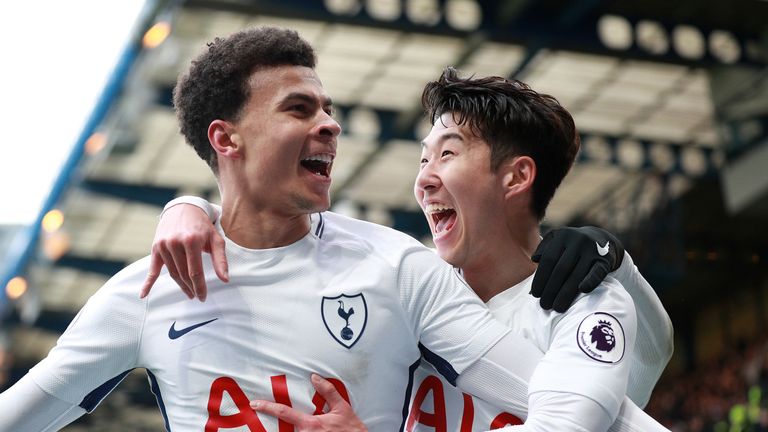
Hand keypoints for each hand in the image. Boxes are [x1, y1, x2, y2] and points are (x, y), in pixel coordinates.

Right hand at [140, 204, 227, 300]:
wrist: (185, 208)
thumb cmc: (203, 226)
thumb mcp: (216, 239)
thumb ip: (220, 260)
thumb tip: (225, 279)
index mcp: (192, 241)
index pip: (195, 272)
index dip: (199, 287)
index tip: (203, 297)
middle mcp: (175, 243)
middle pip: (183, 274)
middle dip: (191, 288)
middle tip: (197, 296)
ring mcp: (164, 245)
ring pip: (172, 273)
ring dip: (180, 285)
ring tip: (188, 292)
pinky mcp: (156, 247)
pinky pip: (152, 268)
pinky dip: (148, 283)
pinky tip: (143, 294)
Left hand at [250, 374, 366, 431]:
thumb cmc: (352, 430)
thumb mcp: (342, 407)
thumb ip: (328, 391)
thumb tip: (315, 377)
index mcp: (311, 424)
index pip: (285, 412)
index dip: (268, 407)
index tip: (255, 404)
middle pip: (286, 428)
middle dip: (282, 424)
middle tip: (272, 414)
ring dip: (293, 430)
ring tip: (301, 426)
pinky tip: (308, 430)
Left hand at [530, 226, 624, 312]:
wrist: (601, 238)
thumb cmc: (571, 245)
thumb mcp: (557, 239)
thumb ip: (544, 248)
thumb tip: (534, 260)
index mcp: (562, 236)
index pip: (549, 260)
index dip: (541, 278)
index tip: (535, 294)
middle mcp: (577, 241)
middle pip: (561, 269)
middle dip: (551, 289)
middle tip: (545, 305)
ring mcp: (592, 249)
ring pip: (577, 274)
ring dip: (566, 293)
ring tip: (558, 308)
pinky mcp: (605, 259)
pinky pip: (597, 272)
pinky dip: (590, 281)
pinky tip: (583, 291)